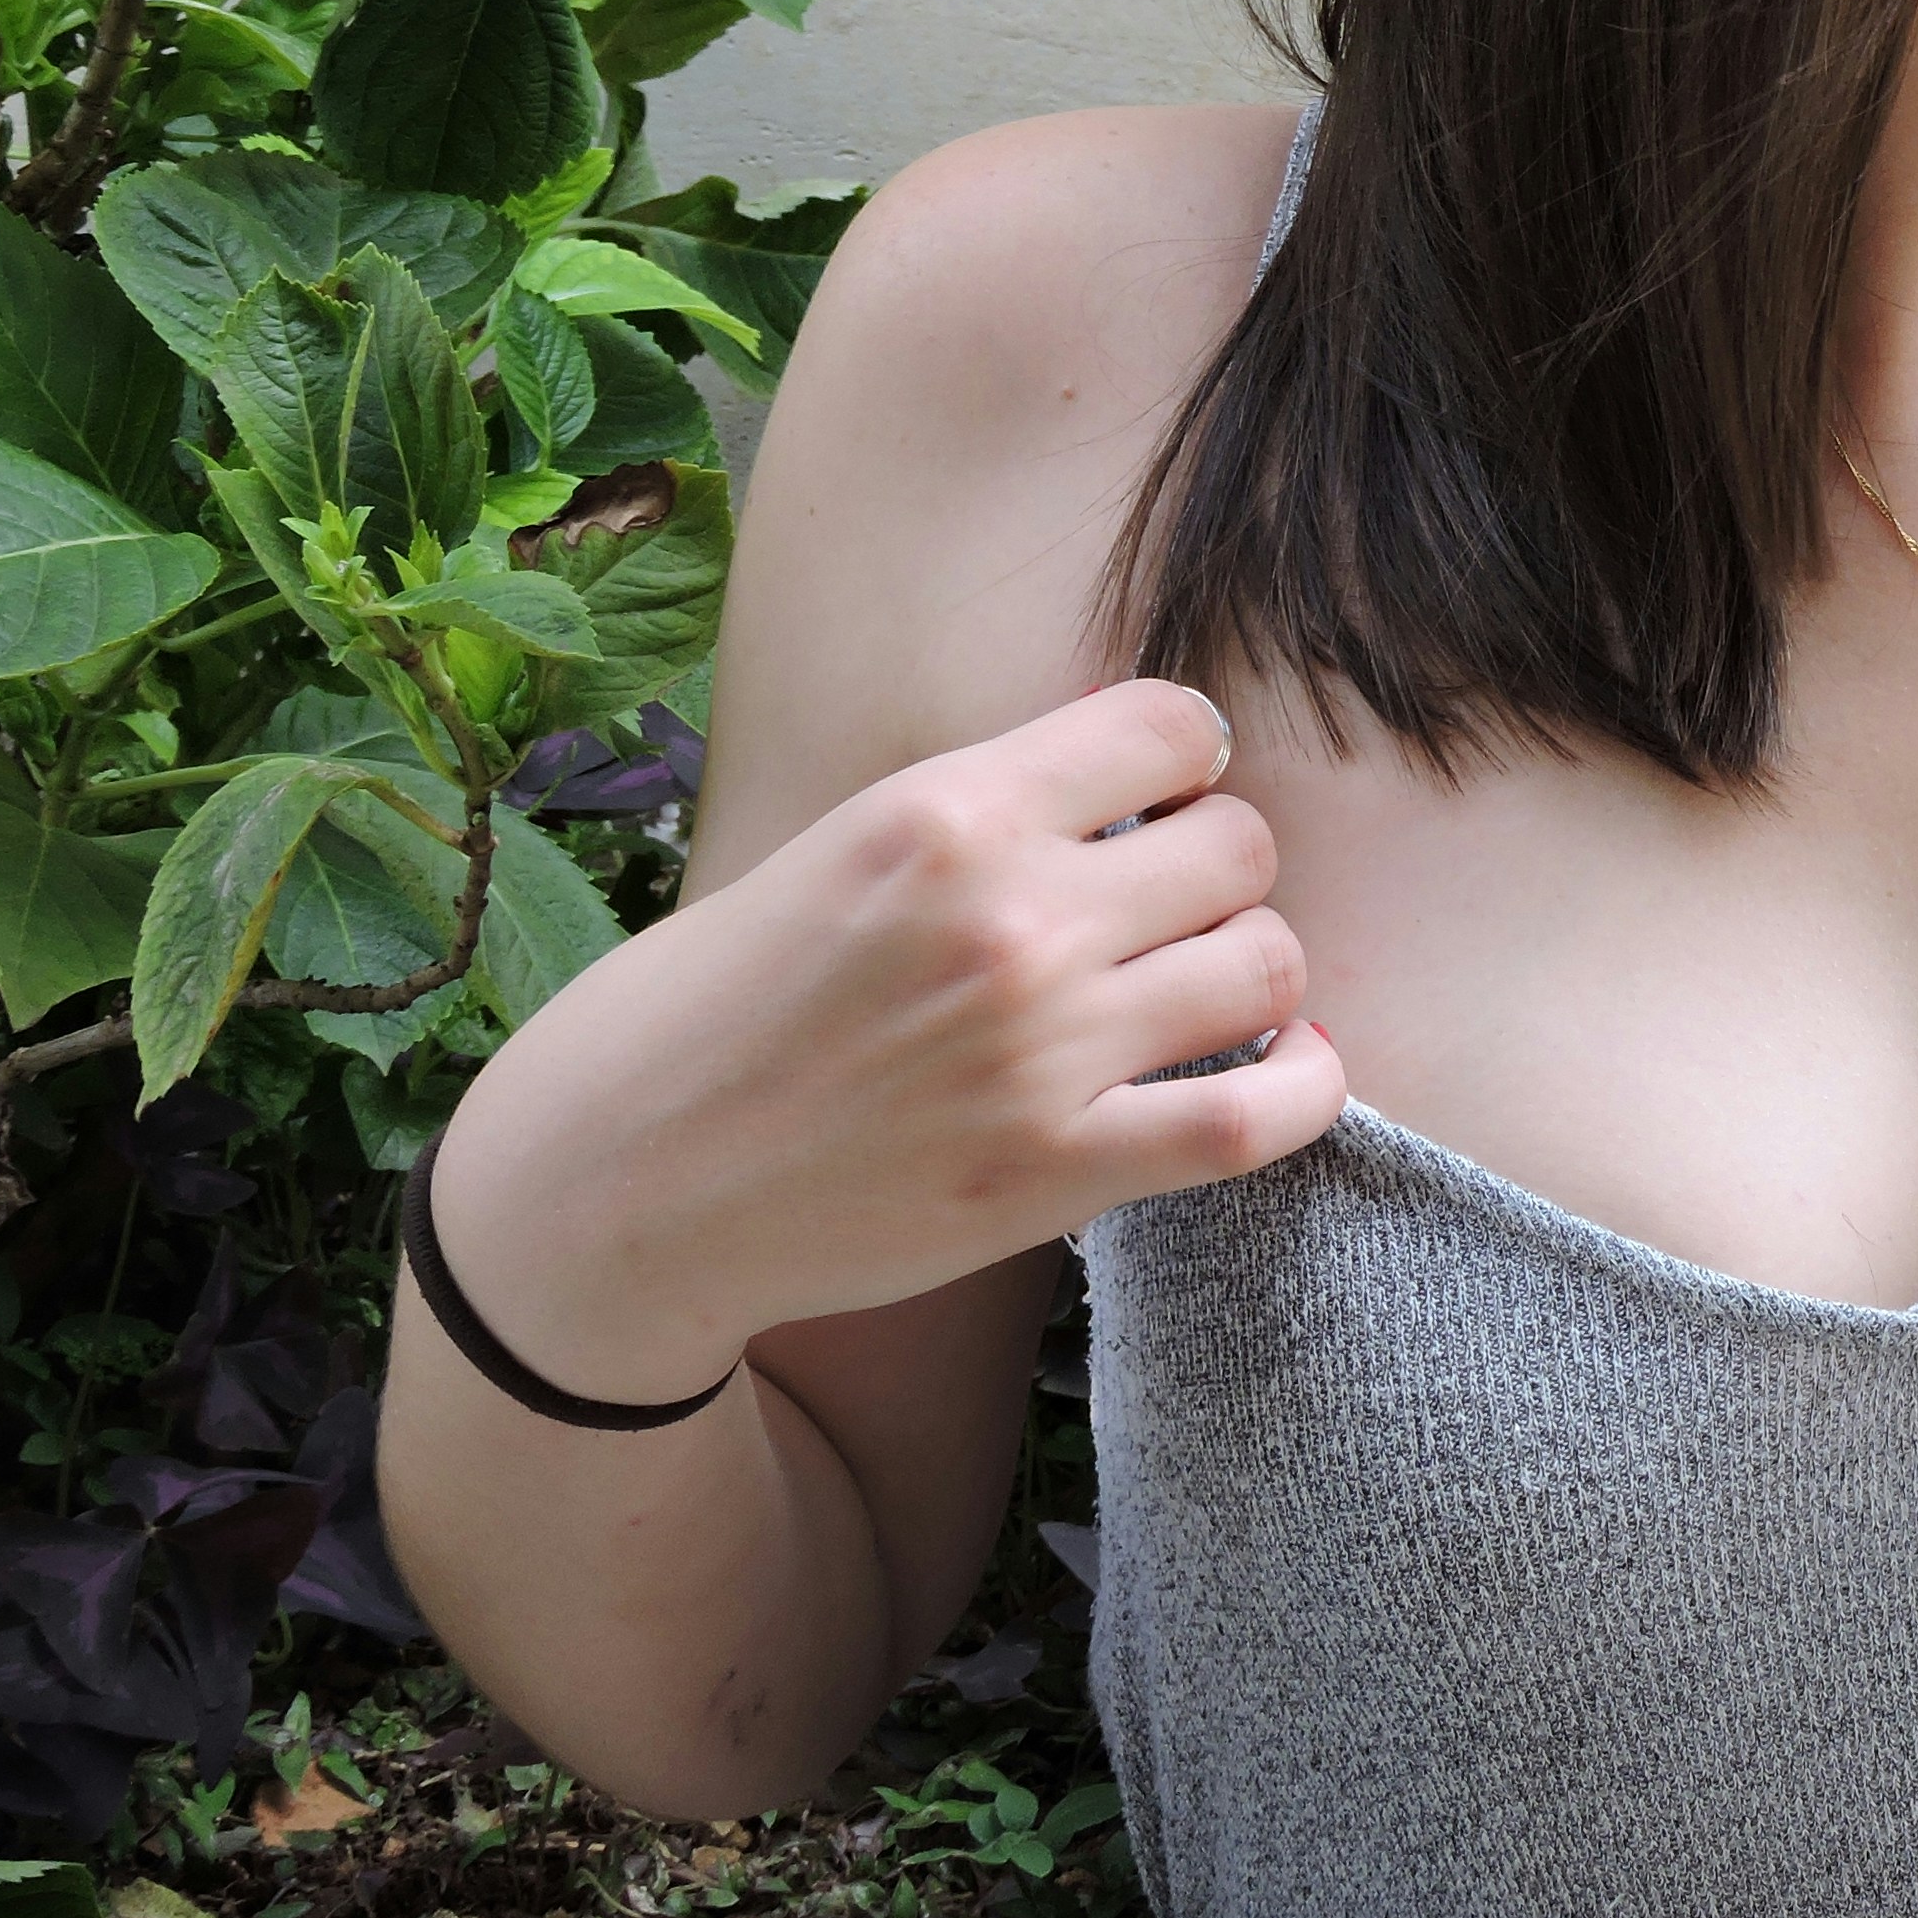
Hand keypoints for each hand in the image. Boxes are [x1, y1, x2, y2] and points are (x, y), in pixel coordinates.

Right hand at [421, 677, 1347, 1402]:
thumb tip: (1124, 779)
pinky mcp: (1060, 1172)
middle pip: (1240, 843)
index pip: (1172, 723)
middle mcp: (1009, 919)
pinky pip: (1260, 1117)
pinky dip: (1305, 1087)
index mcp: (944, 813)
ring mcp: (1044, 1051)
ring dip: (1252, 968)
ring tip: (1203, 987)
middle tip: (1167, 908)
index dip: (1184, 758)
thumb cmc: (705, 1013)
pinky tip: (1289, 1065)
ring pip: (1267, 962)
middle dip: (1218, 866)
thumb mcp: (833, 849)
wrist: (611, 1194)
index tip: (1160, 798)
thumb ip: (978, 818)